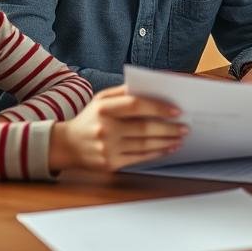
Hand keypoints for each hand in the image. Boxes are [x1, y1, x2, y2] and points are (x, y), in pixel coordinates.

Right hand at [48, 85, 187, 171]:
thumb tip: (152, 86)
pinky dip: (156, 153)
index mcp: (103, 108)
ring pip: (144, 145)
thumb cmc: (90, 118)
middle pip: (144, 128)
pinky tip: (167, 149)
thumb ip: (124, 91)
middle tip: (185, 127)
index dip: (158, 107)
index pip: (136, 105)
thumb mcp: (102, 99)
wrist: (66, 145)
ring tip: (180, 138)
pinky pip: (139, 158)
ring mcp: (107, 148)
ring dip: (166, 142)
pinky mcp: (110, 164)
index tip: (177, 110)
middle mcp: (105, 128)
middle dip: (169, 128)